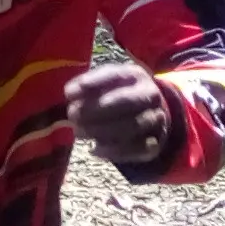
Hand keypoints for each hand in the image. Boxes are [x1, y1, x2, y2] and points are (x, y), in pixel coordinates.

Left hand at [64, 66, 178, 168]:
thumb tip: (70, 92)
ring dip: (102, 130)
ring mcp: (155, 118)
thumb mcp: (105, 84)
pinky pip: (137, 148)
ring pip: (133, 125)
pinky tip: (94, 149)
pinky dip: (114, 150)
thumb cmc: (117, 95)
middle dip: (96, 108)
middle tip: (72, 114)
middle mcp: (150, 95)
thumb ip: (87, 86)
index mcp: (135, 75)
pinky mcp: (155, 142)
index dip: (92, 83)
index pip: (116, 75)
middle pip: (127, 101)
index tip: (69, 93)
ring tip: (79, 132)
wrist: (149, 114)